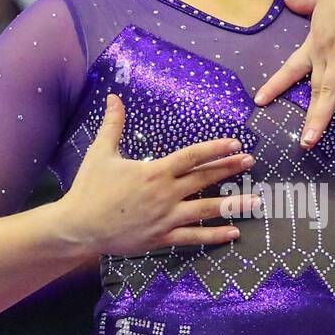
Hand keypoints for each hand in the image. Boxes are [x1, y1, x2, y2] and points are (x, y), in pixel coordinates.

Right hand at [56, 94, 260, 255]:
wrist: (79, 226)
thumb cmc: (90, 189)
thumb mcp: (101, 152)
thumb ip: (113, 125)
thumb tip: (113, 97)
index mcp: (154, 171)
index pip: (192, 157)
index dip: (215, 149)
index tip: (236, 144)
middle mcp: (165, 193)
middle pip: (205, 179)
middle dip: (229, 169)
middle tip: (251, 162)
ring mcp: (166, 217)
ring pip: (206, 209)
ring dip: (232, 204)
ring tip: (255, 200)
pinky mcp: (163, 237)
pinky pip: (194, 237)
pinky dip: (215, 236)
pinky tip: (234, 232)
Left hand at [253, 0, 334, 146]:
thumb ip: (304, 3)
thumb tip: (289, 1)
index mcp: (313, 42)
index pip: (290, 68)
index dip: (275, 85)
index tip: (260, 100)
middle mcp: (323, 52)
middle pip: (312, 88)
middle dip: (307, 117)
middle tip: (301, 142)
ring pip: (328, 90)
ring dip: (320, 116)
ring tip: (312, 138)